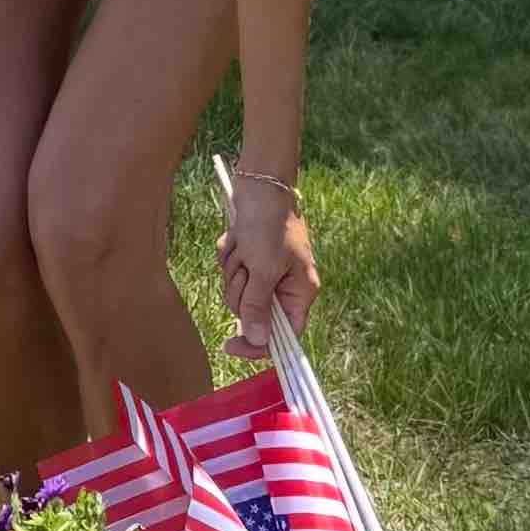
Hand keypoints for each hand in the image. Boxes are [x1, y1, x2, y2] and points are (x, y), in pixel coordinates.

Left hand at [215, 171, 316, 362]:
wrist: (261, 183)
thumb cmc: (271, 224)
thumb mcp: (264, 268)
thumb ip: (258, 307)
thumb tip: (257, 341)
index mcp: (300, 292)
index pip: (284, 335)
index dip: (258, 345)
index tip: (230, 346)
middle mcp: (284, 285)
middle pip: (253, 313)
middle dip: (241, 290)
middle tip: (246, 267)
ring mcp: (265, 270)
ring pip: (237, 291)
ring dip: (234, 269)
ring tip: (243, 246)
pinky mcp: (249, 257)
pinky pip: (230, 269)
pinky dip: (229, 254)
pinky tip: (237, 237)